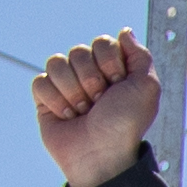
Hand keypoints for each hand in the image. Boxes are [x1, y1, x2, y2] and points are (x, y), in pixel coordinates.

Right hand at [34, 29, 162, 186]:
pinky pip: (40, 82)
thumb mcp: (147, 88)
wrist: (100, 155)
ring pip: (56, 63)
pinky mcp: (46, 99)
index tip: (117, 87)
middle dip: (90, 80)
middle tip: (100, 104)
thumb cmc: (125, 124)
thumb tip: (125, 31)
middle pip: (78, 51)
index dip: (109, 64)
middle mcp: (89, 73)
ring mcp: (66, 85)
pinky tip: (66, 116)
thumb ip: (141, 56)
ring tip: (83, 112)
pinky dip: (54, 100)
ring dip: (72, 91)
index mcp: (113, 68)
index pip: (101, 42)